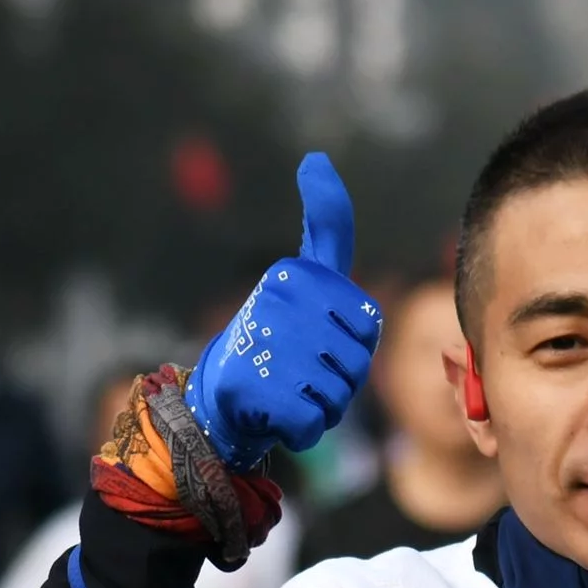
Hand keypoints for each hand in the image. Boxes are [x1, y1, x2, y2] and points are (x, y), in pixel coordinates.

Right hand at [187, 152, 378, 468]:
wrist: (220, 397)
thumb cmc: (275, 336)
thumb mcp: (306, 275)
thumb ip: (326, 225)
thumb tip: (317, 158)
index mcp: (296, 274)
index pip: (366, 323)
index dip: (351, 343)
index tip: (315, 337)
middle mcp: (281, 304)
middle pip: (358, 362)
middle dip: (340, 380)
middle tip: (300, 372)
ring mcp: (270, 347)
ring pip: (340, 396)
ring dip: (322, 406)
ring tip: (288, 391)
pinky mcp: (262, 393)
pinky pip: (313, 423)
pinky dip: (302, 430)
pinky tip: (277, 415)